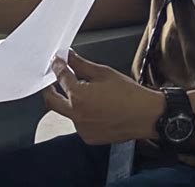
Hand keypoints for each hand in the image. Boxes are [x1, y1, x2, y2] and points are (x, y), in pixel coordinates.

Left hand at [43, 50, 163, 144]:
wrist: (145, 115)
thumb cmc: (129, 94)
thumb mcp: (104, 73)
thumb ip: (82, 65)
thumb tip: (69, 57)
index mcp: (79, 96)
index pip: (60, 78)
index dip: (57, 66)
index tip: (56, 61)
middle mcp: (76, 115)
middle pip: (52, 100)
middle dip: (49, 88)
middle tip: (51, 79)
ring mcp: (82, 128)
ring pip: (66, 112)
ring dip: (68, 101)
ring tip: (83, 91)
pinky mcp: (89, 137)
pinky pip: (78, 123)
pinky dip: (81, 113)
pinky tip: (95, 106)